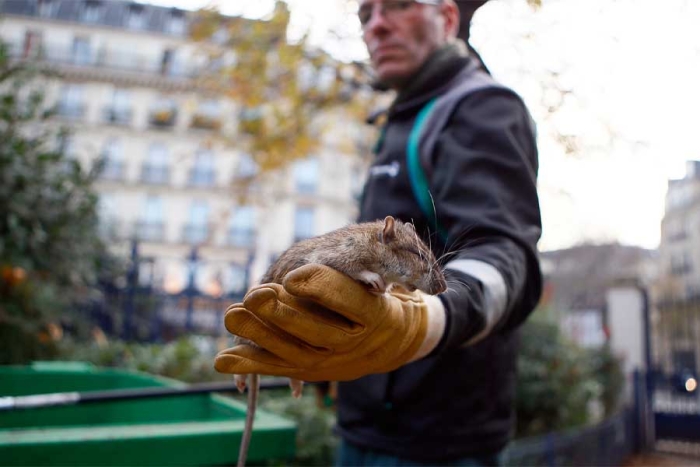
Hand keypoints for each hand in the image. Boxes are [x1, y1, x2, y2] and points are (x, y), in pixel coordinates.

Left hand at [214, 264, 445, 381]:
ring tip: (231, 314)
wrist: (391, 341)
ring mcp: (331, 362)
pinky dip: (249, 365)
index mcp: (375, 314)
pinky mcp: (310, 370)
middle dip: (282, 314)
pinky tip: (222, 360)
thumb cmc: (381, 298)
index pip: (348, 299)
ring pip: (292, 352)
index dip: (319, 288)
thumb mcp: (390, 276)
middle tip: (254, 295)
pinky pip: (278, 368)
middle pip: (315, 331)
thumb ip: (374, 260)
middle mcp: (353, 343)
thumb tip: (383, 239)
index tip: (292, 277)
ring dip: (258, 334)